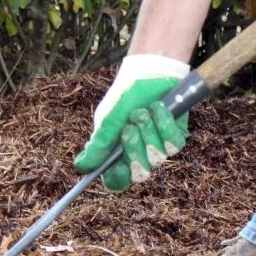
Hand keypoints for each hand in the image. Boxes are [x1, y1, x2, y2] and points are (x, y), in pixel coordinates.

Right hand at [74, 54, 189, 190]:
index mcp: (117, 155)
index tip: (119, 168)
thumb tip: (80, 167)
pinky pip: (174, 144)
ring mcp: (158, 148)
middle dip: (134, 148)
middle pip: (140, 173)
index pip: (117, 181)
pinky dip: (164, 124)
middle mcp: (137, 156)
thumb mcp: (108, 121)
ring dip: (148, 131)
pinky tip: (158, 109)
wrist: (148, 74)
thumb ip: (98, 145)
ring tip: (143, 112)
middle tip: (129, 128)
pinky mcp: (175, 138)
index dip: (118, 179)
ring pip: (157, 157)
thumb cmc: (124, 97)